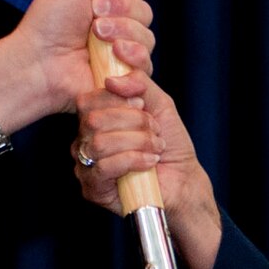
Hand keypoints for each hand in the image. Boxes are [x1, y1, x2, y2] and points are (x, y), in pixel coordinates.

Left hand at [0, 0, 155, 142]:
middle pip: (146, 13)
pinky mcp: (123, 79)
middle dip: (121, 11)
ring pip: (148, 40)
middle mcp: (118, 26)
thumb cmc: (50, 19)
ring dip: (123, 34)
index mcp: (107, 1)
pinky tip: (111, 64)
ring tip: (96, 38)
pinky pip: (146, 70)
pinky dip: (132, 66)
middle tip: (93, 18)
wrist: (39, 61)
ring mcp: (121, 54)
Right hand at [74, 72, 222, 268]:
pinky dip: (133, 160)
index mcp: (96, 118)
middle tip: (153, 130)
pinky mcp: (92, 189)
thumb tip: (112, 79)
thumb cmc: (169, 143)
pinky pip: (105, 167)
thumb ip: (138, 83)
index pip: (88, 99)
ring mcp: (86, 165)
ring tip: (155, 147)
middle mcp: (85, 140)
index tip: (142, 105)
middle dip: (133, 122)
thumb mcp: (159, 104)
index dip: (117, 100)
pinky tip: (149, 162)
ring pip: (100, 143)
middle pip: (93, 120)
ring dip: (137, 142)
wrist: (183, 180)